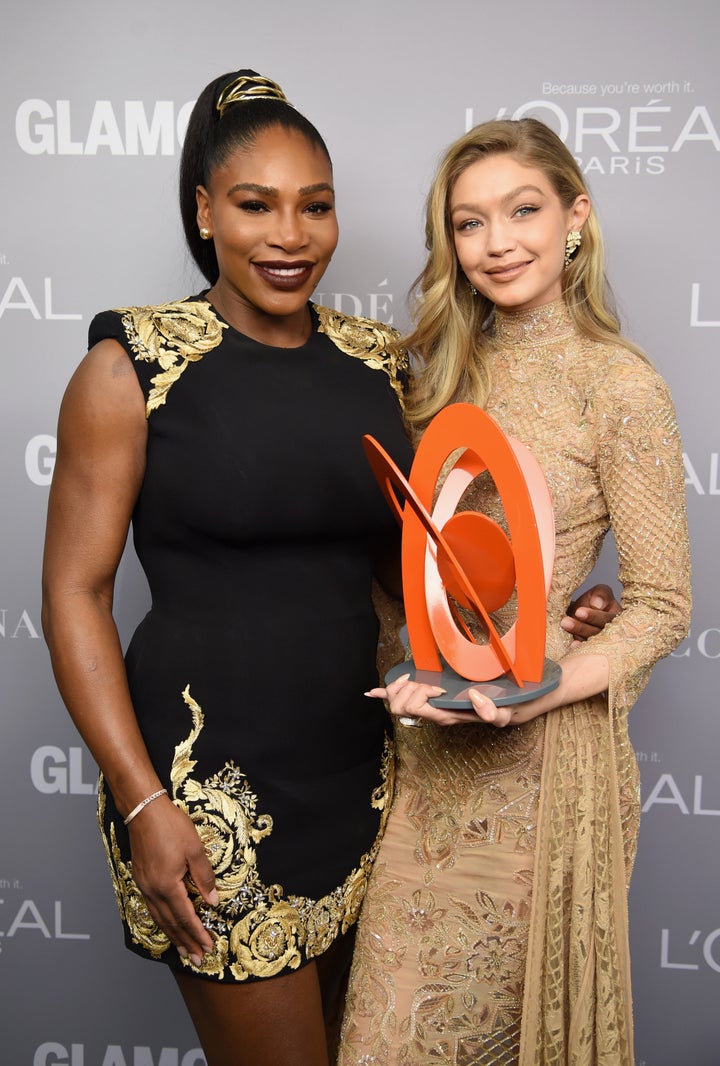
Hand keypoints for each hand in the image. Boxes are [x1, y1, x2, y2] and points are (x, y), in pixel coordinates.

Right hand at [127, 796, 217, 965]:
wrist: (143, 810)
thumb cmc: (171, 826)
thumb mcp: (195, 849)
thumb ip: (204, 877)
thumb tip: (212, 901)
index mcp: (168, 885)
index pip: (185, 917)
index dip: (198, 933)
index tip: (208, 947)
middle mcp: (153, 890)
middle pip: (171, 923)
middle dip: (185, 942)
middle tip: (196, 959)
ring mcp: (145, 886)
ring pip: (160, 918)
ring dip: (173, 935)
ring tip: (183, 950)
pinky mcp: (141, 879)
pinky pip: (152, 908)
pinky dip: (162, 921)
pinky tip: (167, 924)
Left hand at [366, 672, 499, 727]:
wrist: (503, 707)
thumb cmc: (501, 708)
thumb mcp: (503, 712)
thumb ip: (492, 712)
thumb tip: (474, 697)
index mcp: (444, 716)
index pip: (415, 707)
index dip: (421, 693)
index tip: (440, 687)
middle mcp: (432, 712)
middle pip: (400, 705)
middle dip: (409, 689)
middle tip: (427, 681)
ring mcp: (427, 707)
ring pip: (395, 700)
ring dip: (401, 686)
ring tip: (416, 679)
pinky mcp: (426, 699)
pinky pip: (397, 698)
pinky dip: (384, 693)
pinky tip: (372, 692)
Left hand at [561, 582, 619, 645]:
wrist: (582, 612)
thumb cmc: (594, 602)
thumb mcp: (600, 593)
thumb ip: (602, 595)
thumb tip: (597, 604)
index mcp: (618, 619)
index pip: (607, 619)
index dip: (593, 616)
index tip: (578, 612)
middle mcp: (612, 634)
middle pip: (598, 633)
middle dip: (581, 628)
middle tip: (565, 622)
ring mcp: (601, 644)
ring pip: (590, 643)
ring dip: (576, 636)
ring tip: (564, 626)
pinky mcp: (590, 651)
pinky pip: (585, 651)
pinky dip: (578, 649)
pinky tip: (571, 646)